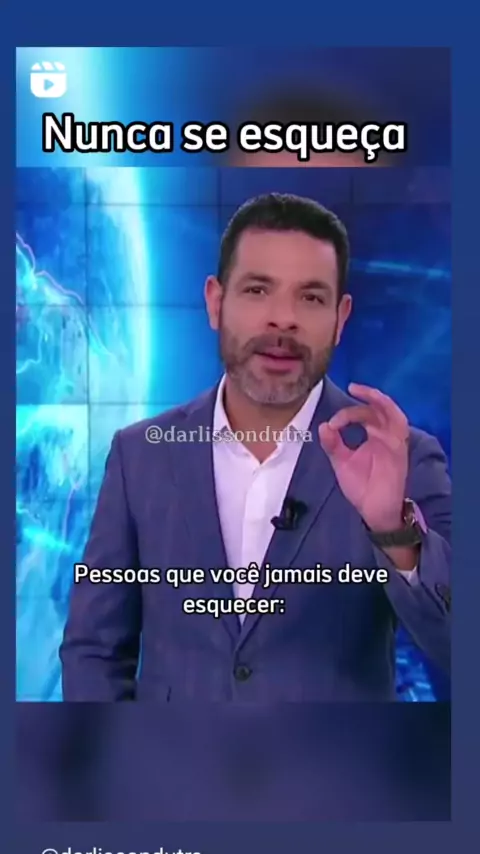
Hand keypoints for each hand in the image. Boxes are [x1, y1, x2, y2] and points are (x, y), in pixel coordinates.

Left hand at [318, 383, 408, 530]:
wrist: (374, 510)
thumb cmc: (361, 486)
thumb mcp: (341, 462)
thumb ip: (333, 444)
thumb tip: (323, 425)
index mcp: (373, 435)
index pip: (364, 414)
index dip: (347, 414)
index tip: (332, 424)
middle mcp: (385, 435)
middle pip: (379, 408)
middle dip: (367, 396)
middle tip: (352, 387)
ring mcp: (394, 442)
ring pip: (393, 412)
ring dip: (380, 399)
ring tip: (364, 391)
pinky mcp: (399, 450)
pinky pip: (400, 427)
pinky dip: (391, 414)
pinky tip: (378, 407)